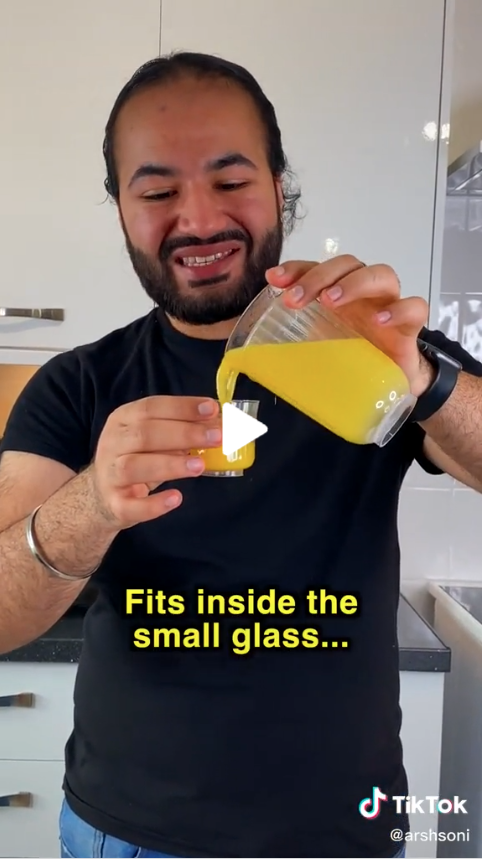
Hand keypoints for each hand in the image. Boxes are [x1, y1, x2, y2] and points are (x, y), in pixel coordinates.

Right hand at [89, 396, 220, 528]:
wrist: (101, 495)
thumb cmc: (136, 458)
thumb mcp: (153, 438)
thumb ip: (180, 429)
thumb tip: (218, 423)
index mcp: (123, 419)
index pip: (151, 407)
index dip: (182, 407)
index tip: (212, 408)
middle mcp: (112, 443)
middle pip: (144, 434)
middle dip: (184, 434)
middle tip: (217, 437)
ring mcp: (110, 475)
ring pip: (134, 467)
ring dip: (169, 465)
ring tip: (200, 465)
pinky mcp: (115, 504)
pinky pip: (132, 506)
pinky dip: (154, 504)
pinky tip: (176, 498)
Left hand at [265, 254, 433, 395]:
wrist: (391, 387)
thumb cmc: (354, 361)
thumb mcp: (319, 350)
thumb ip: (294, 343)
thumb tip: (248, 358)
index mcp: (339, 294)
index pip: (317, 269)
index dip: (296, 268)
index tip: (274, 279)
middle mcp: (363, 293)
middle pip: (347, 264)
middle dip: (318, 277)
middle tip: (296, 300)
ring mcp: (389, 305)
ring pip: (380, 274)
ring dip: (353, 283)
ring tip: (331, 301)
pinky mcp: (410, 326)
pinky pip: (414, 307)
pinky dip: (399, 310)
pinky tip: (380, 321)